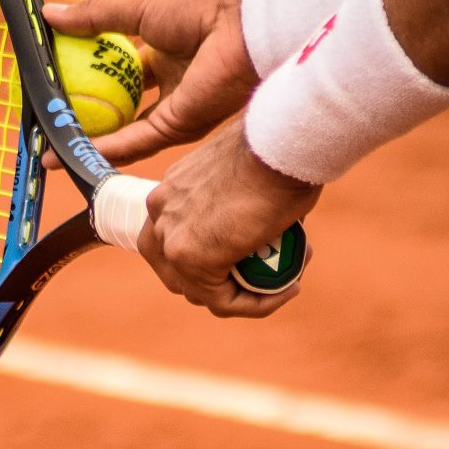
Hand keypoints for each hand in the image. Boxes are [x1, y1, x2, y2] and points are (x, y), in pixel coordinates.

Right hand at [42, 0, 259, 165]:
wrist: (239, 25)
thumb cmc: (197, 7)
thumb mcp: (136, 8)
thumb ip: (93, 17)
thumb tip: (48, 15)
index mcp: (162, 53)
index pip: (116, 74)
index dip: (85, 79)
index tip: (53, 84)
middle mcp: (169, 85)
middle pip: (119, 109)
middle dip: (85, 119)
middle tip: (48, 123)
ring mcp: (174, 109)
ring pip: (123, 133)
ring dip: (88, 141)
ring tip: (50, 149)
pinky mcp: (178, 128)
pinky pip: (135, 142)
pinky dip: (103, 148)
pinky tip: (73, 150)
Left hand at [138, 116, 320, 317]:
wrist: (279, 144)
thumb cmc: (276, 150)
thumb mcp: (247, 175)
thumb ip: (239, 202)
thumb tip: (261, 226)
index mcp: (170, 190)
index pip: (176, 239)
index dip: (213, 258)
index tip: (256, 255)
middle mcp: (160, 212)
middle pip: (177, 271)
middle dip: (221, 282)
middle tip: (266, 276)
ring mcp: (170, 236)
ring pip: (201, 292)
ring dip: (245, 295)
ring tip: (287, 281)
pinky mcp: (190, 258)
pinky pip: (223, 301)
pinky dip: (257, 304)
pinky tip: (288, 289)